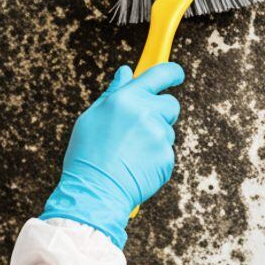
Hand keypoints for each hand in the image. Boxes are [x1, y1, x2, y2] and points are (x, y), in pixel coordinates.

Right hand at [40, 62, 183, 248]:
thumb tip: (126, 72)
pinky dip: (154, 159)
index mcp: (126, 99)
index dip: (172, 72)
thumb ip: (113, 93)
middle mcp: (146, 113)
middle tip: (141, 128)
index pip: (160, 74)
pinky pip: (166, 153)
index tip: (177, 74)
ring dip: (154, 138)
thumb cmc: (87, 155)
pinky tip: (135, 167)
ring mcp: (159, 137)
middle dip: (162, 112)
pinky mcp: (167, 158)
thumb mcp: (92, 118)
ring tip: (129, 154)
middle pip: (171, 104)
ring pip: (167, 131)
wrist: (94, 192)